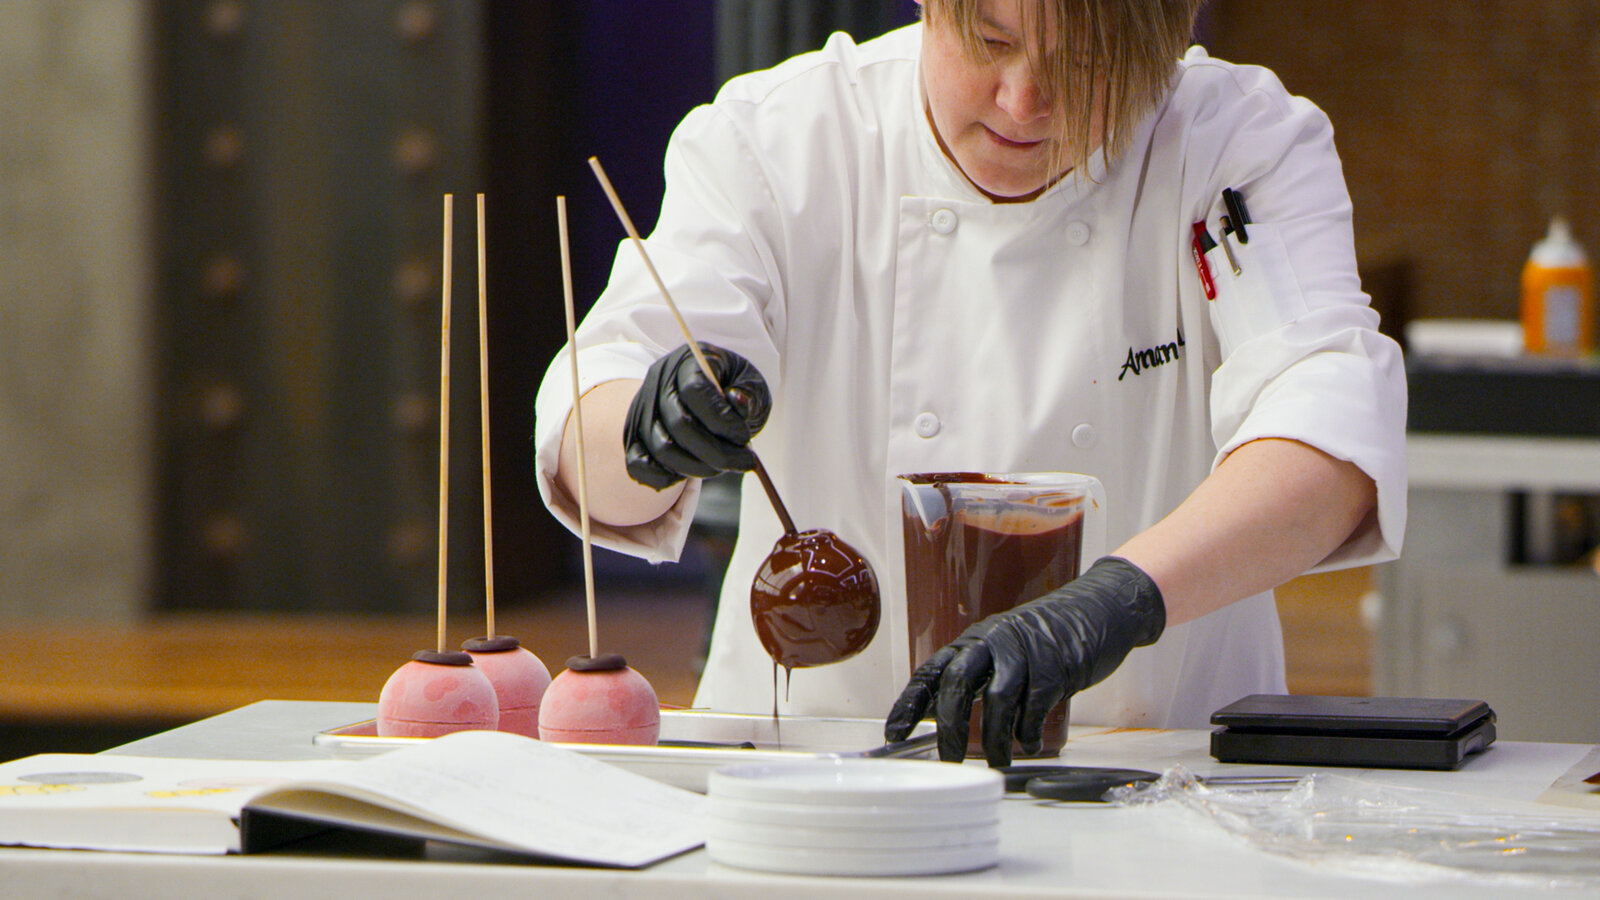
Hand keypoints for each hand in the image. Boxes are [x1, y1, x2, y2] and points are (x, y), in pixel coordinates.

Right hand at [623, 342, 770, 489]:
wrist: (703, 393)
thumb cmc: (731, 387)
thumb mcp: (749, 381)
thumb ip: (748, 393)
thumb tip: (738, 402)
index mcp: (688, 362)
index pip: (695, 391)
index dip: (722, 420)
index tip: (744, 438)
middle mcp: (658, 383)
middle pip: (679, 424)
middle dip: (716, 452)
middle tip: (743, 461)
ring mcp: (643, 410)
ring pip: (662, 448)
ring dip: (698, 467)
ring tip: (722, 467)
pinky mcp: (635, 436)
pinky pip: (638, 465)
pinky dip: (664, 477)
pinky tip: (691, 476)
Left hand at [884, 557, 1165, 765]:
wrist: (1099, 609)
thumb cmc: (1045, 638)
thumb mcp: (1002, 651)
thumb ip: (974, 678)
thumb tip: (936, 714)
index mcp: (973, 640)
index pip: (931, 671)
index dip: (909, 703)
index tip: (892, 733)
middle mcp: (993, 642)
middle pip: (957, 683)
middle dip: (948, 726)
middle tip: (948, 760)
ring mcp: (1025, 652)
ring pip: (996, 700)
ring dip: (993, 738)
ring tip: (998, 763)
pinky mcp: (1056, 667)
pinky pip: (1034, 707)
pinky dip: (1027, 732)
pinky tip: (1027, 746)